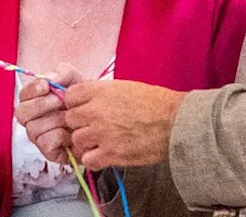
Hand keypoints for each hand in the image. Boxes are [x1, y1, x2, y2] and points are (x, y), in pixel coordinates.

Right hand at [14, 63, 83, 164]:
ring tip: (69, 117)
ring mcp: (39, 136)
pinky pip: (45, 143)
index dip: (32, 89)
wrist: (100, 122)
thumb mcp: (75, 80)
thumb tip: (51, 79)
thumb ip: (62, 73)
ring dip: (54, 120)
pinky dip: (59, 136)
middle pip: (22, 113)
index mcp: (35, 100)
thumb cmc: (84, 101)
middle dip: (41, 105)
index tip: (46, 85)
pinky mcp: (49, 151)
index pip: (23, 95)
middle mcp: (33, 118)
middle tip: (59, 101)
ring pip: (33, 128)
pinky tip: (70, 132)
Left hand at [64, 80, 186, 169]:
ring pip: (76, 140)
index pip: (69, 97)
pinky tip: (104, 155)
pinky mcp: (111, 153)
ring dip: (85, 143)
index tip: (82, 110)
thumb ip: (102, 93)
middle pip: (70, 119)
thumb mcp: (125, 87)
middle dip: (79, 124)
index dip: (75, 105)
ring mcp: (102, 133)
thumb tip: (87, 99)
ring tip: (100, 143)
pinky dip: (93, 160)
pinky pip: (88, 160)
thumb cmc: (156, 103)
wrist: (176, 122)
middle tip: (91, 128)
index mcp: (100, 91)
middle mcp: (96, 111)